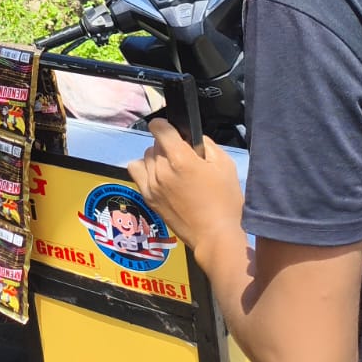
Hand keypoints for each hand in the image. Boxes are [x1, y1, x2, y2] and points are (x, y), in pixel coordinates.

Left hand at [126, 118, 243, 254]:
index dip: (167, 125)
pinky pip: (136, 171)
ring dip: (157, 158)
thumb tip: (191, 137)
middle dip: (168, 145)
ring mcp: (151, 184)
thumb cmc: (225, 201)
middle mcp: (161, 169)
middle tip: (184, 158)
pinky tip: (159, 178)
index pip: (159, 127)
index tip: (174, 132)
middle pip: (155, 143)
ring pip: (146, 157)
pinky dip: (145, 170)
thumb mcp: (225, 165)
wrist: (215, 236)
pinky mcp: (147, 197)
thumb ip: (206, 144)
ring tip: (173, 170)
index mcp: (180, 158)